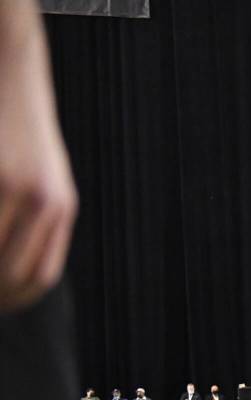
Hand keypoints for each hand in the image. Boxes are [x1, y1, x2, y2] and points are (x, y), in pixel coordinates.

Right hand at [0, 24, 77, 312]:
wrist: (12, 70)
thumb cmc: (17, 130)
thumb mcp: (40, 175)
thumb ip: (35, 219)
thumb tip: (11, 267)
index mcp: (61, 208)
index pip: (42, 277)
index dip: (15, 300)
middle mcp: (44, 201)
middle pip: (11, 274)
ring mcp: (13, 186)